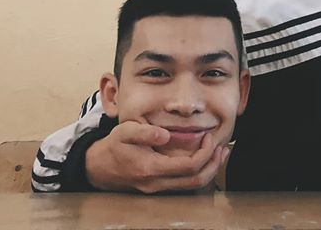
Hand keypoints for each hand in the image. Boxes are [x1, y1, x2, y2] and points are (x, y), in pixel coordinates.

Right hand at [85, 120, 229, 193]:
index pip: (188, 166)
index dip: (204, 153)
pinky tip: (204, 160)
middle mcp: (156, 183)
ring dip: (209, 170)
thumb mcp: (125, 131)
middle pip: (196, 181)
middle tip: (221, 147)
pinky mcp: (158, 188)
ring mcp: (157, 188)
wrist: (99, 167)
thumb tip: (165, 135)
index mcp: (151, 168)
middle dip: (214, 164)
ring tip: (219, 153)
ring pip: (192, 186)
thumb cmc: (114, 146)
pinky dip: (198, 173)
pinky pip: (184, 185)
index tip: (208, 137)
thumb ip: (145, 133)